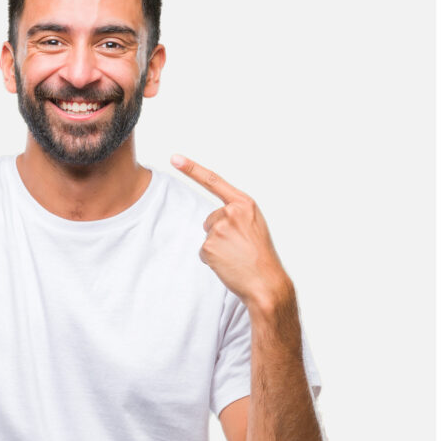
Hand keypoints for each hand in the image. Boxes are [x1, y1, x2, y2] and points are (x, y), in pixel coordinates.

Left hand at [172, 154, 293, 316]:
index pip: (214, 181)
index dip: (192, 168)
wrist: (266, 282)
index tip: (175, 158)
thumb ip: (236, 215)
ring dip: (217, 248)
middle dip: (219, 234)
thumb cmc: (261, 256)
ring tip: (236, 257)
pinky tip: (229, 265)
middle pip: (210, 219)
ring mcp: (219, 228)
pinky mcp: (209, 246)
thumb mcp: (255, 226)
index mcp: (245, 204)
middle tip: (239, 248)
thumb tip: (213, 220)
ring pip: (207, 236)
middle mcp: (231, 212)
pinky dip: (213, 261)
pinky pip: (204, 252)